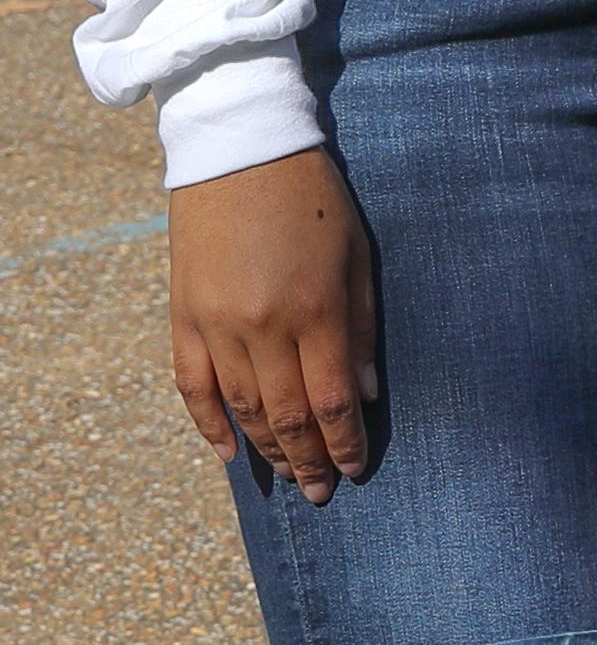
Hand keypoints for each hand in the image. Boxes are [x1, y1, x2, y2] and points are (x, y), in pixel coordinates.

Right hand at [170, 147, 377, 502]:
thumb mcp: (358, 255)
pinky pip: (192, 386)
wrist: (241, 154)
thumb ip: (361, 328)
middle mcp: (262, 327)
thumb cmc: (315, 200)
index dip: (345, 442)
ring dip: (266, 449)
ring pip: (241, 408)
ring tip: (289, 477)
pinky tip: (229, 453)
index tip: (357, 469)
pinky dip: (209, 425)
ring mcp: (215, 325)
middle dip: (308, 459)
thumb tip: (365, 393)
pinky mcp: (182, 318)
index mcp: (315, 309)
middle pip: (287, 415)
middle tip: (324, 490)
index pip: (331, 400)